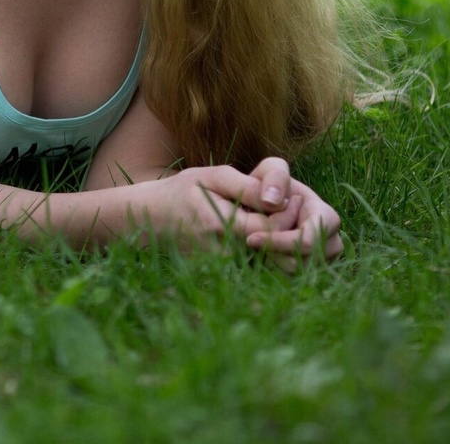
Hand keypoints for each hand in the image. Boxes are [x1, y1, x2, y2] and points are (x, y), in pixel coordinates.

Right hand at [128, 165, 289, 250]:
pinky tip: (259, 227)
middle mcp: (224, 252)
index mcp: (221, 225)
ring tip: (273, 215)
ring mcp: (224, 266)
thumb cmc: (184, 190)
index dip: (288, 212)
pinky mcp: (224, 271)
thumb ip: (246, 186)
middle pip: (273, 244)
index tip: (295, 196)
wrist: (153, 217)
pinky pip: (255, 259)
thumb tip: (278, 199)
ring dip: (277, 235)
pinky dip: (264, 244)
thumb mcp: (212, 177)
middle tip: (292, 204)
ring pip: (267, 254)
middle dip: (286, 225)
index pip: (272, 228)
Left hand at [245, 175, 343, 269]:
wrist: (261, 202)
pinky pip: (288, 280)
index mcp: (326, 217)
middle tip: (250, 240)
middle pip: (302, 262)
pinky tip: (259, 252)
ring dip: (270, 261)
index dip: (280, 242)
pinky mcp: (307, 273)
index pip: (309, 241)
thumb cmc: (268, 184)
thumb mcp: (270, 169)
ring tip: (255, 242)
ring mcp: (321, 262)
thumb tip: (272, 201)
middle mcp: (331, 243)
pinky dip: (270, 268)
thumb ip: (274, 176)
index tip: (250, 238)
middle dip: (273, 252)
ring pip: (294, 273)